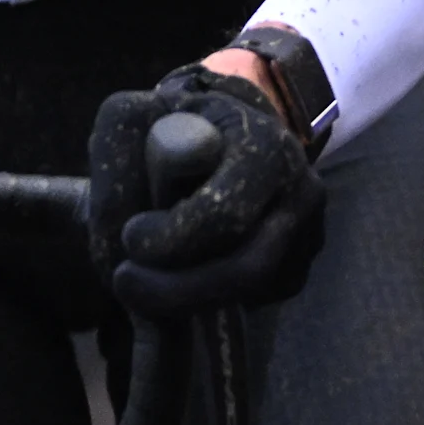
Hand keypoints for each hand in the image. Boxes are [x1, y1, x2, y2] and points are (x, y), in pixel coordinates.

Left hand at [85, 58, 324, 316]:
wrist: (212, 129)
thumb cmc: (164, 124)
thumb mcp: (128, 122)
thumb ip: (117, 173)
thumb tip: (116, 247)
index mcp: (266, 145)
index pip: (227, 213)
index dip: (175, 238)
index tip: (130, 237)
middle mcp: (301, 189)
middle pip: (249, 266)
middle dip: (179, 288)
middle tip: (123, 282)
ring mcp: (307, 231)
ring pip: (253, 291)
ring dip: (189, 301)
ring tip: (138, 290)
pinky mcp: (297, 265)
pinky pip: (258, 299)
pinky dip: (210, 302)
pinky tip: (176, 282)